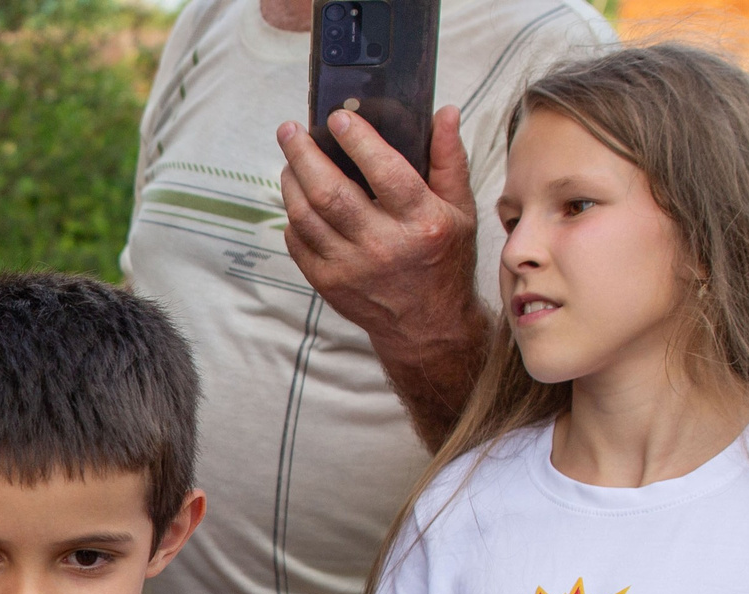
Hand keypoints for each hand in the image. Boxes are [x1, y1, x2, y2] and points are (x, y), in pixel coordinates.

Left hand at [277, 106, 489, 442]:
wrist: (426, 326)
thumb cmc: (444, 260)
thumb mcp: (459, 209)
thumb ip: (448, 159)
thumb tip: (444, 112)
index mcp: (421, 222)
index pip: (385, 171)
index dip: (357, 141)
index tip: (337, 118)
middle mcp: (383, 245)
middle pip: (330, 193)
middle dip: (303, 155)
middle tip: (290, 129)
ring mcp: (350, 267)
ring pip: (305, 216)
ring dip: (290, 181)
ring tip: (289, 159)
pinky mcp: (327, 283)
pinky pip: (297, 242)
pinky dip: (292, 216)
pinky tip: (295, 197)